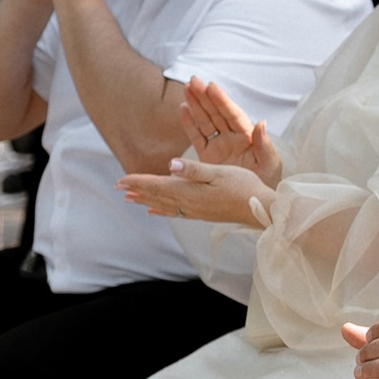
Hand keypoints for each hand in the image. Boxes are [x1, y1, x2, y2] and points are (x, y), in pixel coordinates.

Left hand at [118, 156, 273, 226]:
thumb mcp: (220, 172)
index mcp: (191, 190)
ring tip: (130, 198)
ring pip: (164, 204)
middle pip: (157, 195)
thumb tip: (170, 165)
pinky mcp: (203, 214)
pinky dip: (162, 210)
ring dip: (146, 200)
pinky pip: (176, 212)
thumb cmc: (244, 187)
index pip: (158, 185)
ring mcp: (195, 210)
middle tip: (118, 187)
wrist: (260, 209)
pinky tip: (155, 211)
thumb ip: (194, 170)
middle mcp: (189, 203)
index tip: (121, 179)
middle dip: (137, 190)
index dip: (139, 181)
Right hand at [179, 77, 280, 183]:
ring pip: (205, 121)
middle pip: (216, 113)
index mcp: (247, 137)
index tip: (212, 86)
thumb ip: (265, 146)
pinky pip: (198, 137)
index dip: (222, 100)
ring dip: (196, 105)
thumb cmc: (268, 182)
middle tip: (193, 80)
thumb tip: (262, 123)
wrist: (256, 202)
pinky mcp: (208, 156)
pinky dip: (190, 124)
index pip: (233, 115)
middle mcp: (232, 137)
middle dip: (205, 96)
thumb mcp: (271, 165)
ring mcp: (219, 145)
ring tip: (186, 89)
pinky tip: (183, 109)